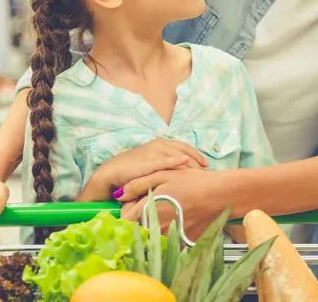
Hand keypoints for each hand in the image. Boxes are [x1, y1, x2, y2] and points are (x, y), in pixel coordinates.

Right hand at [81, 139, 208, 200]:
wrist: (111, 174)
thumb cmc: (131, 171)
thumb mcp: (151, 166)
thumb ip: (164, 166)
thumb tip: (181, 173)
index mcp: (160, 144)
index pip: (184, 147)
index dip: (196, 155)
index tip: (206, 165)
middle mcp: (159, 145)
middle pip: (184, 151)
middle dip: (197, 161)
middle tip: (207, 173)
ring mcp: (154, 152)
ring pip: (178, 156)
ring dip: (191, 164)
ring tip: (201, 174)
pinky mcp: (148, 162)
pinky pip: (166, 161)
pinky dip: (177, 161)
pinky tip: (186, 162)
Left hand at [117, 169, 235, 239]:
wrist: (222, 195)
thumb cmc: (193, 182)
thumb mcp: (164, 175)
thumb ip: (138, 184)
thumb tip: (119, 194)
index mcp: (150, 209)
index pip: (126, 217)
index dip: (125, 210)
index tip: (129, 204)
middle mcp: (158, 226)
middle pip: (138, 227)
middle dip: (138, 218)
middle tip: (148, 205)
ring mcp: (171, 237)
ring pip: (152, 235)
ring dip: (152, 226)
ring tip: (164, 210)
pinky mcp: (183, 243)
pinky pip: (168, 240)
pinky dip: (167, 232)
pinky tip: (176, 218)